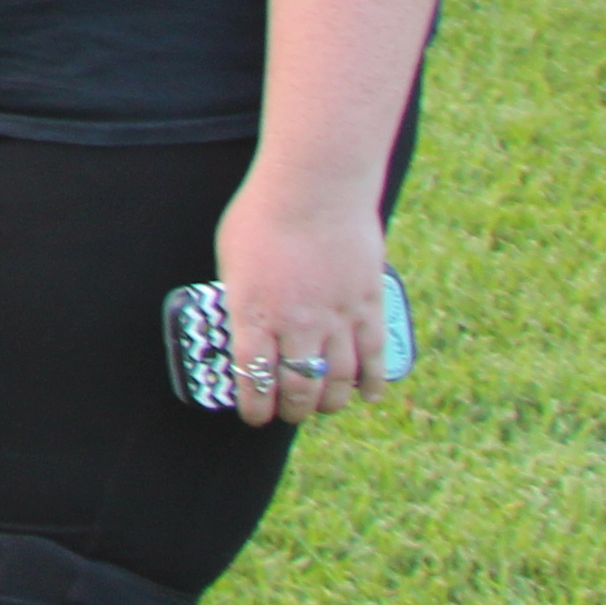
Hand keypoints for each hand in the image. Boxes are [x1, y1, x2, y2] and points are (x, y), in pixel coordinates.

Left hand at [212, 179, 395, 431]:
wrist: (315, 187)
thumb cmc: (263, 213)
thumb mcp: (232, 258)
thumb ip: (240, 294)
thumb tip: (243, 319)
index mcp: (252, 312)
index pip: (252, 377)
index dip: (254, 405)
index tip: (254, 417)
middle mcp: (295, 323)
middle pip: (297, 385)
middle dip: (292, 409)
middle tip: (289, 414)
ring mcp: (336, 316)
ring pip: (337, 378)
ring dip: (330, 401)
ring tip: (323, 408)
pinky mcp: (367, 304)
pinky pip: (374, 355)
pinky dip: (372, 381)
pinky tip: (367, 396)